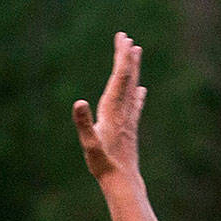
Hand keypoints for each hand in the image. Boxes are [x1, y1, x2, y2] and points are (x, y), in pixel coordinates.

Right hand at [73, 32, 144, 179]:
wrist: (123, 182)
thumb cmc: (104, 165)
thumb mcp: (89, 144)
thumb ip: (84, 123)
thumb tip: (78, 102)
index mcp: (113, 111)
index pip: (119, 78)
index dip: (122, 58)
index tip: (124, 40)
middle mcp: (124, 112)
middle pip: (127, 79)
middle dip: (127, 57)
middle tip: (127, 37)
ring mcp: (129, 120)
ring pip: (132, 88)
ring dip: (134, 70)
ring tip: (136, 52)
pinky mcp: (130, 129)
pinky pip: (135, 106)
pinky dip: (137, 94)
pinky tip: (141, 90)